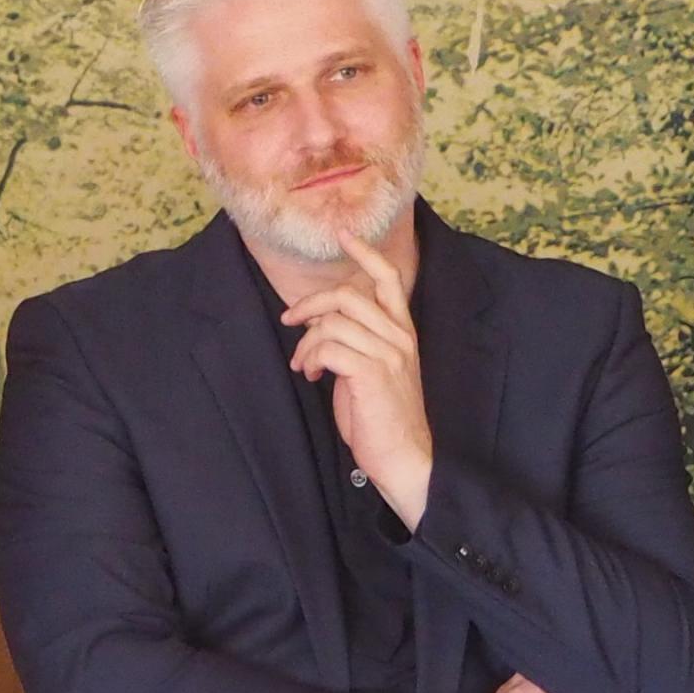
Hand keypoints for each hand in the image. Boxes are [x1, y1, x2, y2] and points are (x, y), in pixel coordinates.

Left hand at [284, 233, 434, 520]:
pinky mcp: (372, 373)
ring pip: (333, 321)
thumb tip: (318, 325)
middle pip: (348, 294)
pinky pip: (329, 346)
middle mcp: (399, 337)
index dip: (365, 253)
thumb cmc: (381, 417)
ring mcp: (388, 354)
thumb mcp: (370, 370)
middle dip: (309, 303)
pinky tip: (313, 375)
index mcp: (402, 332)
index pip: (388, 279)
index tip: (343, 234)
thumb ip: (353, 342)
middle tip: (290, 320)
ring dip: (307, 342)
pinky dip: (312, 358)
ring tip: (305, 365)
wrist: (404, 458)